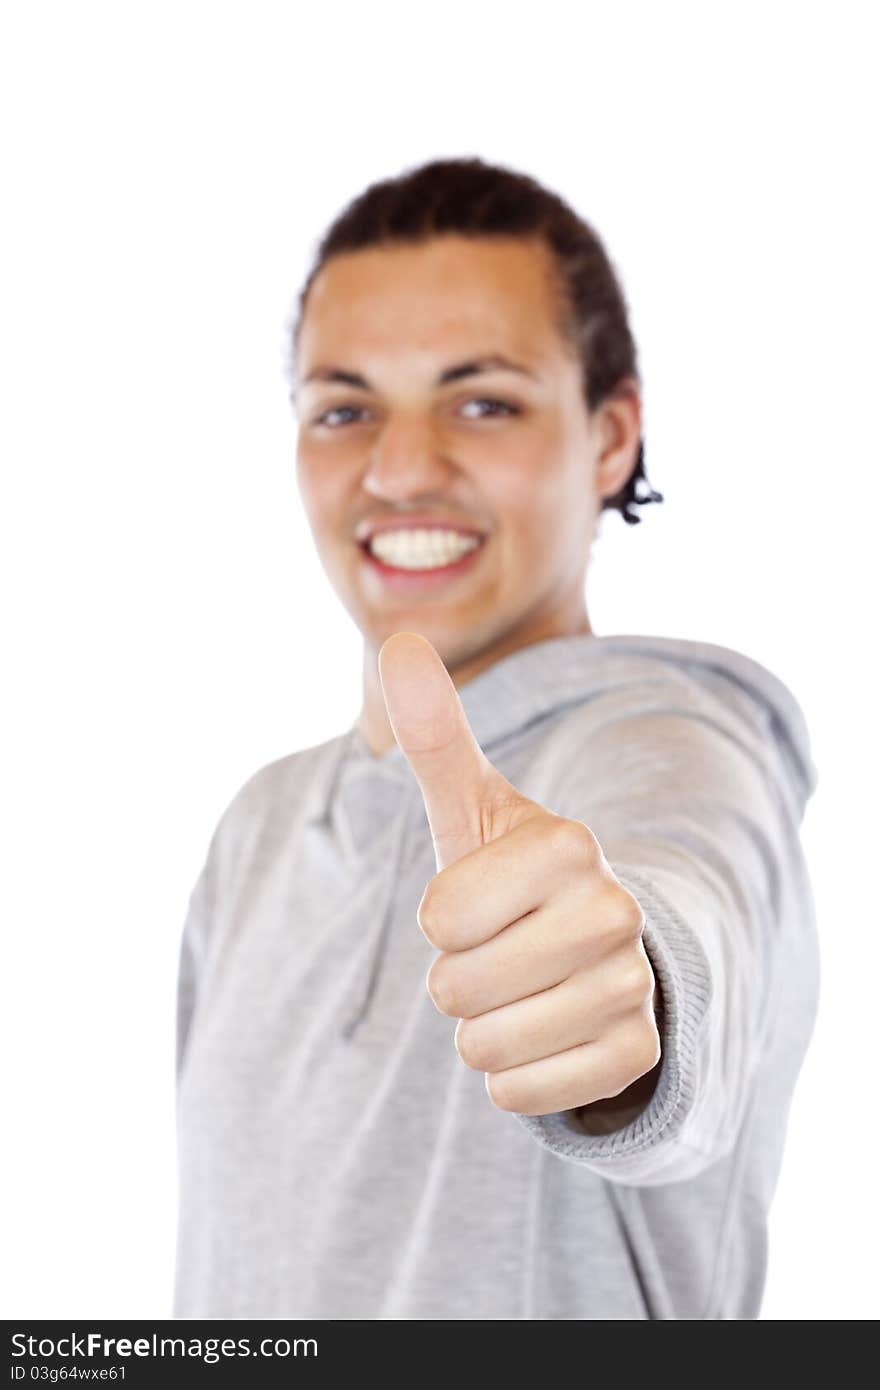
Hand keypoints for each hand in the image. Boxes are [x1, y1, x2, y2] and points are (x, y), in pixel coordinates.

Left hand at [378, 632, 661, 1117]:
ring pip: (484, 1050)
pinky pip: (521, 1097)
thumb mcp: (472, 809)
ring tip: (521, 990)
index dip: (442, 918)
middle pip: (456, 991)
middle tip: (501, 951)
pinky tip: (545, 1034)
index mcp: (570, 845)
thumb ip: (434, 733)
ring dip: (482, 1029)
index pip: (439, 920)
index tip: (482, 899)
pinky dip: (513, 1077)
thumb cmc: (511, 875)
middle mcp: (616, 912)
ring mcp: (634, 989)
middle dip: (458, 979)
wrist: (591, 950)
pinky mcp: (637, 1057)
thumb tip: (398, 641)